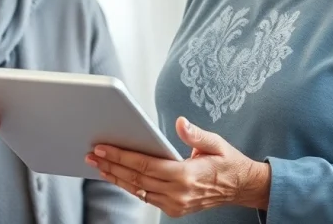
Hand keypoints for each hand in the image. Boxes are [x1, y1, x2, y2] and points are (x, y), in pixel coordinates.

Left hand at [85, 116, 270, 216]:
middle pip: (136, 179)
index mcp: (186, 175)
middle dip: (111, 166)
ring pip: (138, 190)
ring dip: (116, 177)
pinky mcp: (174, 209)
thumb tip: (180, 122)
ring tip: (98, 165)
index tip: (102, 148)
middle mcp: (178, 193)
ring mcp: (175, 204)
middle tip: (91, 155)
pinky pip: (145, 197)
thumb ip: (196, 135)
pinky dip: (129, 186)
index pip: (145, 165)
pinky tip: (116, 176)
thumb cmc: (227, 161)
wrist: (241, 187)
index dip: (121, 156)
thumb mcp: (216, 143)